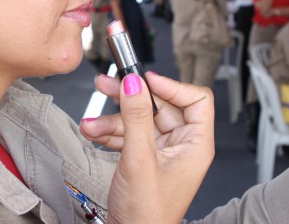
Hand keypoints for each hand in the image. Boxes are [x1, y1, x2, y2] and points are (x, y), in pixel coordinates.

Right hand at [80, 72, 213, 222]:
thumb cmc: (147, 215)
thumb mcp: (139, 159)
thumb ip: (136, 118)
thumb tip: (134, 84)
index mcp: (196, 144)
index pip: (195, 99)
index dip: (171, 85)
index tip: (145, 79)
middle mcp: (182, 145)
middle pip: (160, 106)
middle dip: (131, 98)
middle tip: (108, 84)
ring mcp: (162, 152)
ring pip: (140, 120)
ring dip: (113, 119)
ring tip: (92, 122)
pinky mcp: (145, 158)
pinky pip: (129, 134)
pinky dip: (110, 132)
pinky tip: (93, 132)